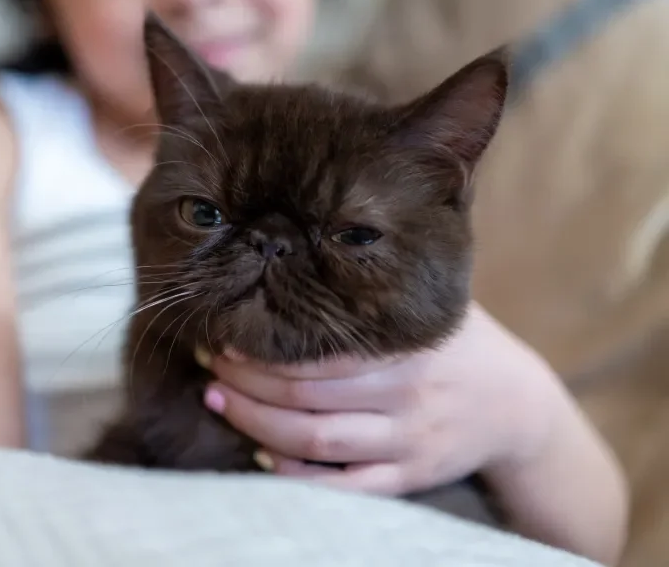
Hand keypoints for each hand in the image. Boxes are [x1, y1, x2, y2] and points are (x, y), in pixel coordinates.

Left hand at [200, 303, 563, 495]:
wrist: (516, 404)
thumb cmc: (456, 342)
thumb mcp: (430, 305)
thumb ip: (381, 286)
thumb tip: (311, 239)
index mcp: (405, 348)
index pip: (319, 353)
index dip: (263, 350)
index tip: (224, 334)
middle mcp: (405, 397)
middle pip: (306, 397)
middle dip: (247, 382)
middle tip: (210, 365)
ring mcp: (407, 442)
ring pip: (317, 442)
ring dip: (257, 425)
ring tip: (218, 400)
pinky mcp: (410, 477)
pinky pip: (345, 488)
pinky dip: (299, 478)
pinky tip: (263, 457)